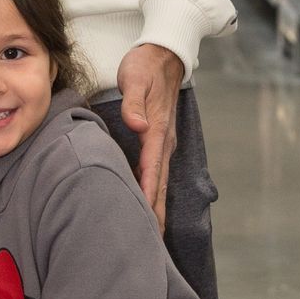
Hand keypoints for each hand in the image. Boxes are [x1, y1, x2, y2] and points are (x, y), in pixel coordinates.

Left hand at [117, 40, 184, 230]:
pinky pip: (156, 175)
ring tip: (151, 237)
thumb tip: (138, 125)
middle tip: (151, 245)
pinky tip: (146, 208)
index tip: (143, 216)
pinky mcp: (158, 142)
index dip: (147, 192)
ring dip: (155, 209)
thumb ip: (135, 102)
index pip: (151, 167)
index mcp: (158, 129)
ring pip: (159, 183)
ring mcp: (163, 143)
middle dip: (155, 214)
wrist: (165, 53)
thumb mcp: (137, 78)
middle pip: (159, 184)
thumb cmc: (146, 65)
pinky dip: (152, 195)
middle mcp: (164, 141)